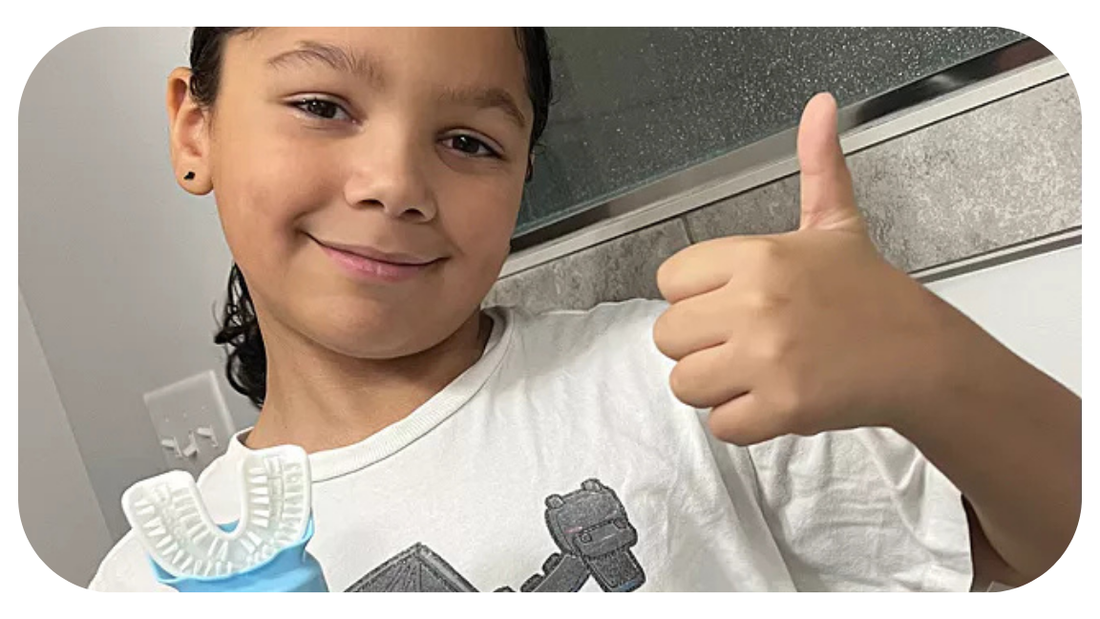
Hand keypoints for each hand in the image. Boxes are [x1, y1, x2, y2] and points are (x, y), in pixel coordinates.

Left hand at [653, 93, 951, 445]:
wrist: (920, 354)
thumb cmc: (868, 291)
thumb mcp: (836, 224)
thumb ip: (817, 166)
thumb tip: (821, 105)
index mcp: (757, 256)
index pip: (668, 282)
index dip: (695, 297)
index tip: (731, 302)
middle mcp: (755, 304)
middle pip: (667, 336)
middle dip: (701, 345)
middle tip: (745, 343)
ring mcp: (767, 359)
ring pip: (684, 385)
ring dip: (714, 387)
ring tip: (756, 372)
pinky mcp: (782, 408)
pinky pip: (720, 426)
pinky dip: (741, 422)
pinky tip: (772, 400)